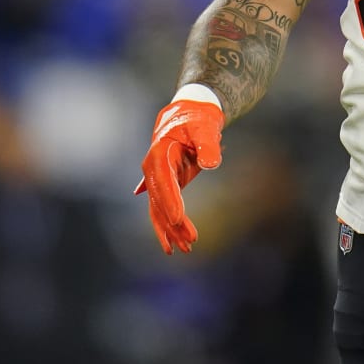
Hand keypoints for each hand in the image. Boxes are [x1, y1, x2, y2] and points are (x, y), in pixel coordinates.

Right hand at [134, 97, 223, 253]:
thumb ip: (207, 144)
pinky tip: (174, 244)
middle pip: (159, 201)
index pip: (163, 181)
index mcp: (159, 153)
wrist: (190, 114)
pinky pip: (164, 209)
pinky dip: (169, 225)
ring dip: (171, 230)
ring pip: (159, 210)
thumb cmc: (197, 119)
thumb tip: (211, 163)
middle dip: (173, 223)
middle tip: (191, 241)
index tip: (179, 219)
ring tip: (186, 249)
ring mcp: (157, 179)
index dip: (170, 201)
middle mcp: (152, 168)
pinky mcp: (165, 186)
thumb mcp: (204, 127)